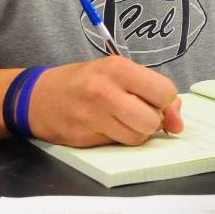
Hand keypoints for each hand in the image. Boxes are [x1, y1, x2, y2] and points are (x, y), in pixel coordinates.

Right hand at [25, 55, 182, 146]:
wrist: (37, 96)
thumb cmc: (84, 82)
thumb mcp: (117, 73)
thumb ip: (151, 91)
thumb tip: (177, 123)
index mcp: (118, 68)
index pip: (165, 92)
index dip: (164, 101)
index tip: (154, 100)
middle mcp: (105, 90)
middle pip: (152, 120)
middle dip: (151, 120)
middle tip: (137, 113)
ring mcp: (92, 116)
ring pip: (138, 137)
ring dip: (136, 133)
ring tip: (121, 120)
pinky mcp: (83, 137)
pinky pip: (117, 145)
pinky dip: (117, 139)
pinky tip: (104, 127)